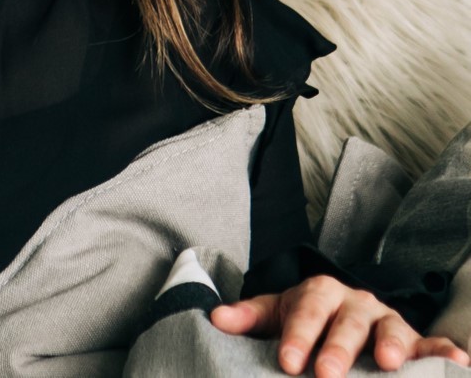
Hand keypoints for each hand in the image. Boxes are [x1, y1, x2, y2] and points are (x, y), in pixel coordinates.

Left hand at [210, 275, 470, 375]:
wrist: (339, 313)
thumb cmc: (305, 319)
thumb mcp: (277, 313)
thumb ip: (250, 318)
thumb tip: (215, 319)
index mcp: (320, 292)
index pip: (307, 311)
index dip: (298, 335)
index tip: (286, 362)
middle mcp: (356, 303)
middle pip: (347, 323)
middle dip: (338, 348)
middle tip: (326, 375)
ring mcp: (388, 322)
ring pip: (391, 330)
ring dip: (391, 346)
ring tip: (387, 365)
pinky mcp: (416, 344)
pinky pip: (432, 347)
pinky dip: (444, 355)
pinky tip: (458, 363)